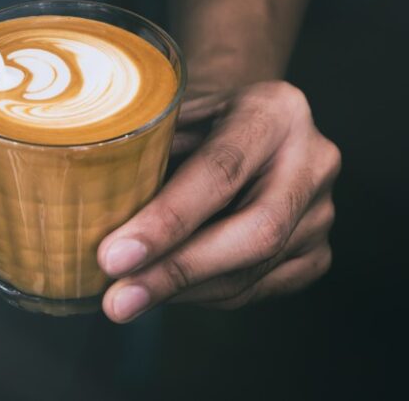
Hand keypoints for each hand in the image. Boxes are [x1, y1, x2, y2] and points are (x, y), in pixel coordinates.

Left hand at [96, 81, 339, 321]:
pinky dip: (205, 295)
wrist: (249, 124)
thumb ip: (147, 153)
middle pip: (254, 232)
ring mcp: (323, 211)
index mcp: (276, 110)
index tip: (114, 256)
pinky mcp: (317, 252)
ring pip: (253, 271)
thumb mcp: (174, 113)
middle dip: (177, 270)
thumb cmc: (198, 118)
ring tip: (128, 296)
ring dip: (184, 291)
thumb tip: (85, 210)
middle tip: (118, 297)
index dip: (167, 220)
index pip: (221, 172)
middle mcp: (313, 160)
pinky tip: (167, 289)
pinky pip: (258, 289)